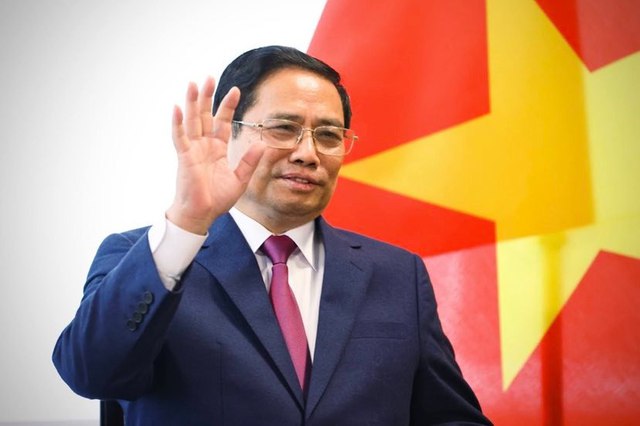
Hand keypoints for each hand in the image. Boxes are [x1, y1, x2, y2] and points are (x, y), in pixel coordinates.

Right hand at [166, 77, 264, 234]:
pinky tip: (177, 107)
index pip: (222, 121)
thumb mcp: (240, 178)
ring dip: (191, 102)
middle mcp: (204, 145)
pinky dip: (178, 122)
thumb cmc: (218, 198)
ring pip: (191, 121)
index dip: (228, 106)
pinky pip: (180, 137)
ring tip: (193, 84)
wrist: (202, 213)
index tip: (235, 90)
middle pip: (204, 115)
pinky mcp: (184, 157)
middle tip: (209, 77)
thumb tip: (263, 145)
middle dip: (207, 96)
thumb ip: (249, 161)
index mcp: (217, 148)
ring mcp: (193, 149)